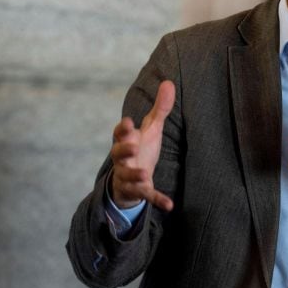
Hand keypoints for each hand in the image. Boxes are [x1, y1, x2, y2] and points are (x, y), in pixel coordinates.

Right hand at [110, 80, 174, 211]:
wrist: (132, 178)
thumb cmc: (141, 148)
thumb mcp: (152, 128)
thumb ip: (160, 108)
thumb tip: (169, 82)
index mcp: (126, 141)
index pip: (120, 133)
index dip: (123, 129)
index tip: (128, 122)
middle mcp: (123, 159)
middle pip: (118, 154)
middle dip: (124, 150)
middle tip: (133, 146)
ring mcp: (128, 176)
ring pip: (127, 176)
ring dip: (135, 175)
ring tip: (144, 175)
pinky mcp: (137, 191)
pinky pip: (145, 196)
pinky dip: (157, 200)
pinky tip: (169, 205)